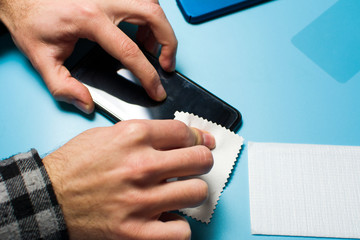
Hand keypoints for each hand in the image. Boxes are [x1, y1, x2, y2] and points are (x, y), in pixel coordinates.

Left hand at [0, 0, 176, 112]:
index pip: (130, 50)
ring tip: (153, 47)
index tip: (156, 88)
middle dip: (168, 42)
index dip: (148, 74)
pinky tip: (140, 29)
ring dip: (159, 26)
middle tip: (167, 63)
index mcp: (88, 19)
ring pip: (151, 2)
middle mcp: (103, 0)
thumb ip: (63, 86)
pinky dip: (148, 14)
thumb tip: (86, 103)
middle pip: (152, 14)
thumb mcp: (40, 58)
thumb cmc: (30, 20)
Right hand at [43, 120, 214, 239]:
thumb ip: (146, 134)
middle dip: (202, 160)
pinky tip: (168, 217)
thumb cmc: (75, 165)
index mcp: (133, 137)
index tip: (199, 143)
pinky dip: (179, 225)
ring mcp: (140, 200)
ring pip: (197, 193)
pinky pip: (181, 231)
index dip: (196, 137)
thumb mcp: (107, 134)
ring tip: (180, 191)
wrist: (48, 198)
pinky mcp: (136, 231)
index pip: (184, 132)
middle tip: (196, 165)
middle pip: (199, 159)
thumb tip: (182, 137)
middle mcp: (140, 166)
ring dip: (192, 192)